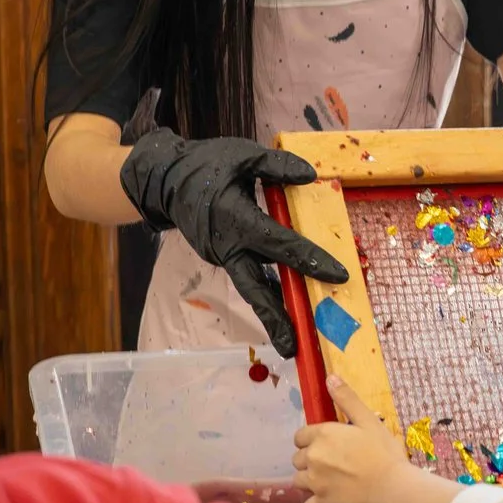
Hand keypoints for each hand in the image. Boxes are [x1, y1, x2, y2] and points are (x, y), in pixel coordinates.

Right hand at [120, 126, 346, 355]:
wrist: (164, 179)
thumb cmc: (205, 165)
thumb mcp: (242, 155)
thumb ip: (276, 165)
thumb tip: (310, 176)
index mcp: (235, 218)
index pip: (279, 243)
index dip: (309, 259)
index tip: (338, 275)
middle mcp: (227, 245)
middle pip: (254, 288)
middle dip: (274, 318)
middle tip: (292, 347)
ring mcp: (222, 255)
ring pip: (251, 287)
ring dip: (271, 314)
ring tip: (291, 342)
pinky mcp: (222, 256)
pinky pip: (248, 274)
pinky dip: (267, 289)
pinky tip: (286, 307)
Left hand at [294, 377, 439, 502]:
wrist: (392, 488)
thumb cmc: (384, 452)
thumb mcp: (369, 420)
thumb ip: (347, 399)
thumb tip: (329, 378)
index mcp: (322, 435)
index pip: (300, 436)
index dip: (311, 440)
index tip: (326, 445)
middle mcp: (313, 458)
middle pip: (298, 459)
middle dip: (309, 460)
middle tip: (331, 463)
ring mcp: (315, 482)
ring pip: (298, 481)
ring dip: (309, 480)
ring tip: (328, 481)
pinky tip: (326, 501)